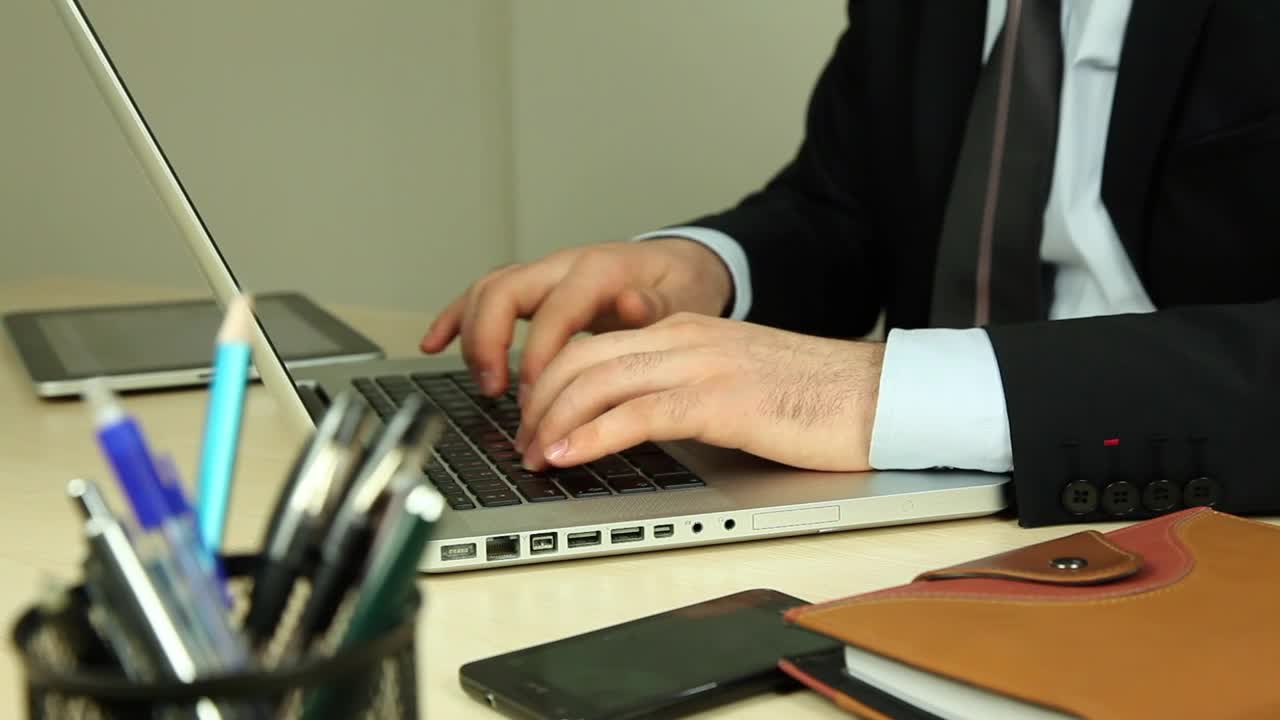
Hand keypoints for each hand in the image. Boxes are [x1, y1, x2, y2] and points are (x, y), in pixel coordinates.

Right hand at [420, 239, 731, 403]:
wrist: (680, 266)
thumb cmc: (679, 288)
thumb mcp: (683, 300)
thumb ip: (657, 308)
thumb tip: (632, 305)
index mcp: (599, 270)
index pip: (554, 312)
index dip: (537, 357)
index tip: (532, 399)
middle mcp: (564, 266)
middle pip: (505, 292)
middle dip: (491, 343)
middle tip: (497, 391)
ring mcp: (544, 275)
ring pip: (489, 290)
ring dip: (473, 336)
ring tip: (482, 382)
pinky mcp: (533, 287)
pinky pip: (484, 296)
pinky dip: (456, 318)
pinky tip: (433, 344)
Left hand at [514, 313, 884, 472]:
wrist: (875, 396)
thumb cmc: (811, 397)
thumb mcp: (732, 379)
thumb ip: (682, 388)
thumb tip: (632, 423)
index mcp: (684, 329)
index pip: (592, 346)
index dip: (549, 384)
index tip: (533, 421)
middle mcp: (684, 338)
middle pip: (581, 359)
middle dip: (538, 405)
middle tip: (522, 445)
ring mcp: (701, 365)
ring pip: (596, 382)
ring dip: (552, 423)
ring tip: (533, 457)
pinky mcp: (719, 401)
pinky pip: (635, 414)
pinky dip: (589, 437)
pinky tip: (567, 458)